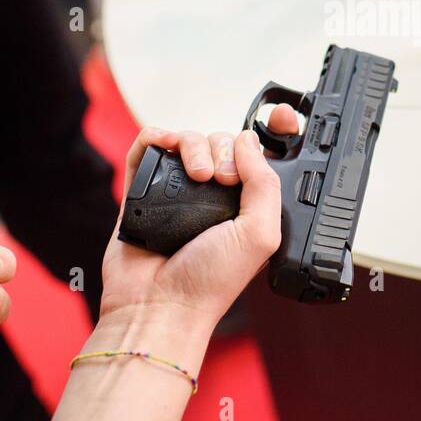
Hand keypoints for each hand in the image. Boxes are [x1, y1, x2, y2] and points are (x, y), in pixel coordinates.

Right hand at [100, 106, 298, 329]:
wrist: (159, 305)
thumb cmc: (210, 283)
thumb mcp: (260, 234)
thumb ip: (265, 183)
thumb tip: (248, 141)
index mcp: (246, 205)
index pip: (260, 156)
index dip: (272, 132)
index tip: (278, 116)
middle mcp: (214, 196)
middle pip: (223, 142)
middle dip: (225, 149)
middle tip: (222, 181)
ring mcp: (177, 191)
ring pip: (189, 140)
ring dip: (195, 146)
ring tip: (198, 176)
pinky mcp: (143, 189)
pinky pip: (150, 145)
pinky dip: (158, 137)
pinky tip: (165, 148)